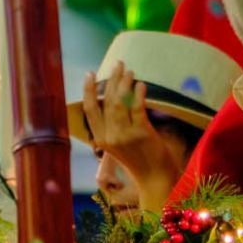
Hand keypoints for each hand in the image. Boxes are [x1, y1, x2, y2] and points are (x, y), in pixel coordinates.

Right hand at [81, 63, 183, 207]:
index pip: (90, 110)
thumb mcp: (119, 144)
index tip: (90, 74)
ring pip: (119, 103)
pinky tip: (141, 85)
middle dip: (111, 80)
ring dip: (124, 83)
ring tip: (130, 71)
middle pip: (105, 102)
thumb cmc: (139, 158)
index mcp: (101, 139)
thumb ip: (113, 125)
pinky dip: (138, 94)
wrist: (155, 178)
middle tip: (118, 64)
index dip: (88, 90)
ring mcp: (125, 136)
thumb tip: (114, 96)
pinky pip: (137, 108)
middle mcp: (109, 137)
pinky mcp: (141, 134)